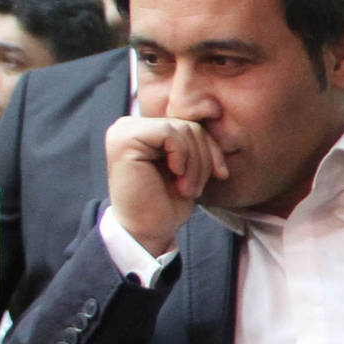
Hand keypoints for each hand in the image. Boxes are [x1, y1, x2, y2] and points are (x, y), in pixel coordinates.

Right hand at [104, 114, 229, 257]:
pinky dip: (183, 158)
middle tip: (195, 188)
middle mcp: (129, 126)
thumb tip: (216, 113)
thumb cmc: (168, 202)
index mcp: (143, 130)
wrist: (148, 230)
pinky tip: (177, 178)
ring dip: (196, 164)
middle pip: (188, 125)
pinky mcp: (124, 140)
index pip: (189, 125)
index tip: (220, 174)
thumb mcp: (189, 165)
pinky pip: (170, 134)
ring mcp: (123, 131)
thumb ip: (193, 141)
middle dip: (204, 158)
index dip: (211, 148)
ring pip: (183, 129)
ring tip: (186, 188)